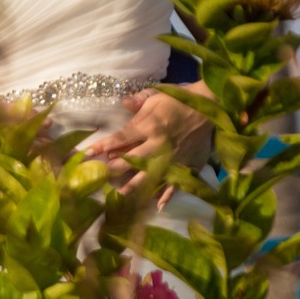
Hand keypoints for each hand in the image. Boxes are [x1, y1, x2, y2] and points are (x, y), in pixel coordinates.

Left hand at [85, 84, 212, 196]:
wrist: (211, 106)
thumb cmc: (181, 99)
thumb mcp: (158, 94)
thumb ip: (139, 100)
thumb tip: (122, 102)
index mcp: (150, 125)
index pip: (122, 138)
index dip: (103, 146)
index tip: (87, 154)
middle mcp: (159, 144)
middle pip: (133, 160)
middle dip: (114, 170)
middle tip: (99, 178)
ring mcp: (173, 157)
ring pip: (151, 175)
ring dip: (135, 185)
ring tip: (121, 194)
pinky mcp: (186, 164)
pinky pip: (176, 183)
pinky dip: (168, 194)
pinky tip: (159, 205)